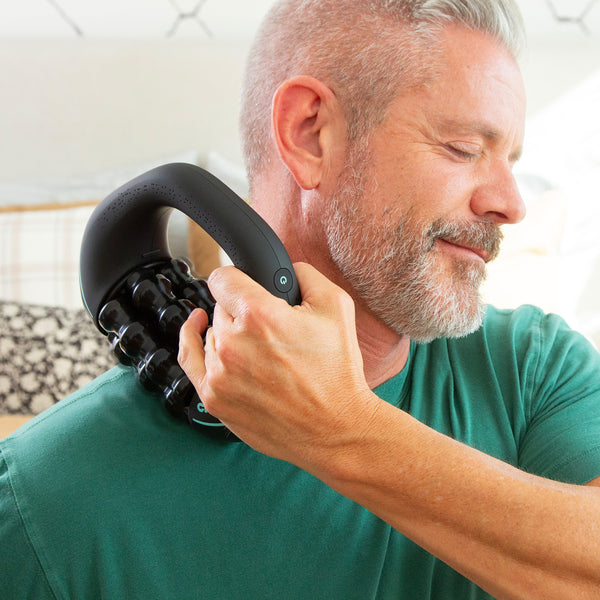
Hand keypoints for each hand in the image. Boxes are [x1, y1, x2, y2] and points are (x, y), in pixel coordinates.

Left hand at [178, 262, 378, 470]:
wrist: (334, 428)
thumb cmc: (337, 372)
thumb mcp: (337, 306)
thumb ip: (304, 274)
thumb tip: (284, 268)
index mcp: (260, 315)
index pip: (223, 277)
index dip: (237, 276)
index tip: (245, 282)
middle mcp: (233, 342)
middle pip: (221, 307)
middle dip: (243, 310)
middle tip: (272, 330)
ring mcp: (219, 372)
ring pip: (212, 332)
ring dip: (230, 333)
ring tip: (262, 350)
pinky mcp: (213, 396)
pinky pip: (189, 358)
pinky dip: (191, 339)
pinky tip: (197, 327)